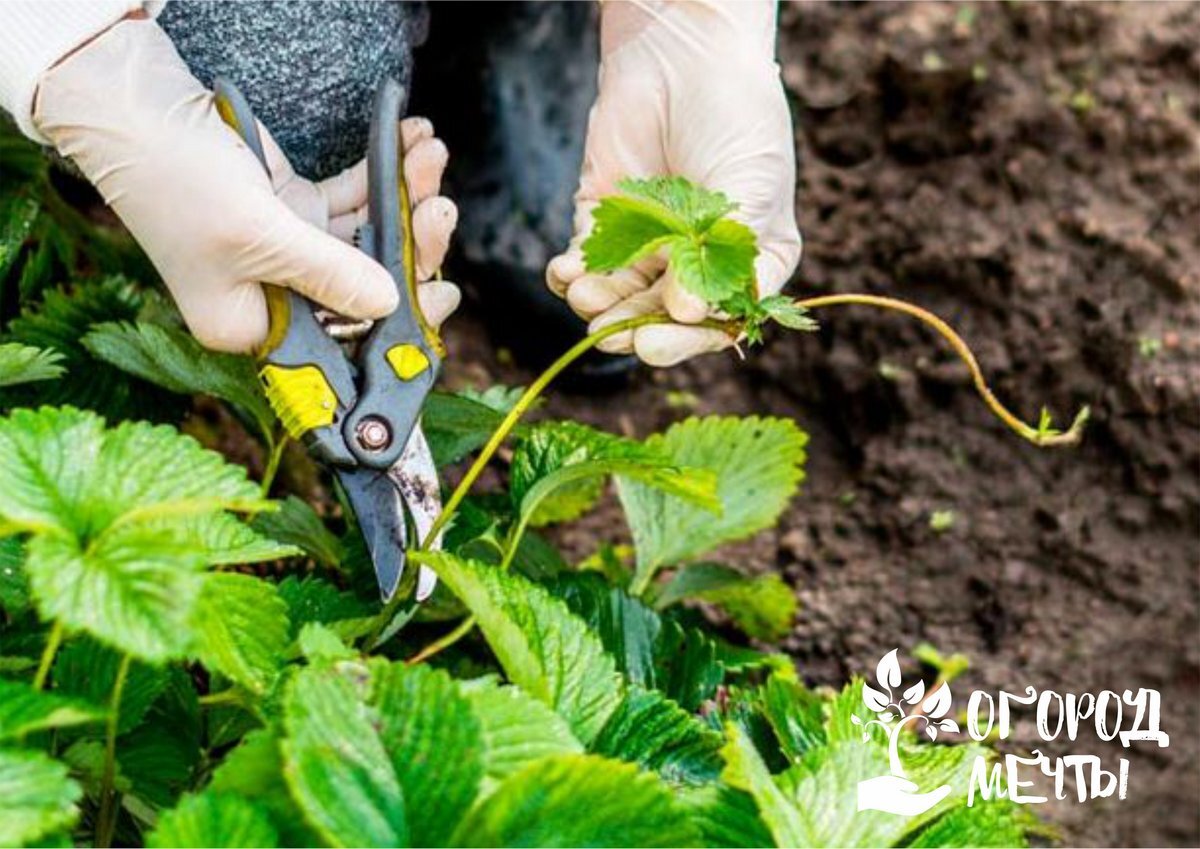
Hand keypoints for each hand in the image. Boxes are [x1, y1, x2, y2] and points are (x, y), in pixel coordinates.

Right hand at [33, 18, 458, 352]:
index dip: (396, 326)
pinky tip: (410, 144)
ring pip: (366, 241)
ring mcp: (286, 252)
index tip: (439, 296)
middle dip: (410, 249)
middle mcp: (272, 298)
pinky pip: (351, 202)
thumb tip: (391, 303)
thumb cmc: (177, 180)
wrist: (136, 107)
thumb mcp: (257, 236)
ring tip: (429, 159)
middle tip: (439, 212)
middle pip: (365, 291)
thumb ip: (330, 274)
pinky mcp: (292, 210)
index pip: (340, 346)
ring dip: (404, 200)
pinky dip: (381, 177)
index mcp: (252, 327)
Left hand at [546, 0, 801, 366]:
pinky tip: (565, 273)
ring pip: (621, 297)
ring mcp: (649, 245)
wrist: (682, 52)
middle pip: (664, 318)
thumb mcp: (751, 188)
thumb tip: (689, 313)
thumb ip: (725, 254)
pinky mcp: (604, 222)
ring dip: (601, 306)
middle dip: (636, 328)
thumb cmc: (735, 116)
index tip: (656, 343)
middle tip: (611, 333)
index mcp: (746, 263)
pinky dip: (570, 276)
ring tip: (585, 297)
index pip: (720, 321)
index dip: (688, 340)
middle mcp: (697, 263)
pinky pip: (585, 264)